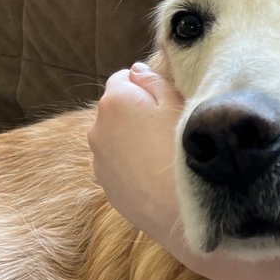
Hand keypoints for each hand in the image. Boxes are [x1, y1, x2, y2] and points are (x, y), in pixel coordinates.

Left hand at [88, 62, 185, 250]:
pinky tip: (153, 173)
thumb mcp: (178, 104)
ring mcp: (98, 158)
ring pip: (115, 137)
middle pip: (116, 108)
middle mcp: (97, 127)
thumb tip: (136, 71)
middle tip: (167, 128)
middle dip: (136, 112)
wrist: (178, 208)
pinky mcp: (104, 184)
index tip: (166, 102)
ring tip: (160, 154)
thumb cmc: (183, 150)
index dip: (146, 86)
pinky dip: (130, 163)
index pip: (124, 78)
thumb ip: (154, 81)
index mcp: (115, 101)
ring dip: (131, 139)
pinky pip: (116, 163)